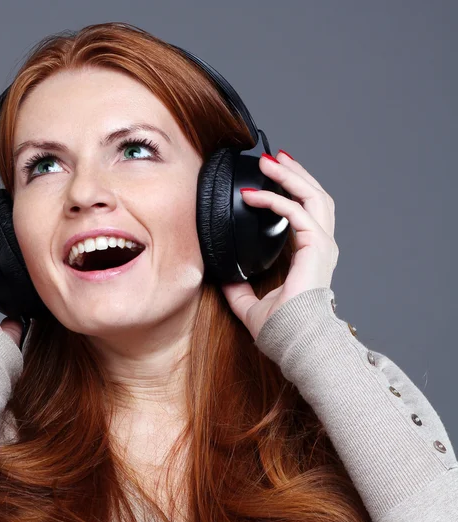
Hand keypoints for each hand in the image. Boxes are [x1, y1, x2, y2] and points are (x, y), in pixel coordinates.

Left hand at [222, 150, 338, 340]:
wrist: (293, 342)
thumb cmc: (282, 328)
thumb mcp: (250, 303)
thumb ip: (239, 288)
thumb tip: (221, 277)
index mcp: (310, 255)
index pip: (306, 212)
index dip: (292, 191)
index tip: (272, 176)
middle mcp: (320, 246)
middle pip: (315, 196)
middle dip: (294, 174)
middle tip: (273, 158)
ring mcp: (322, 246)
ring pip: (313, 197)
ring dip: (291, 176)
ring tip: (271, 161)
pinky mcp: (317, 248)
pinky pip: (297, 213)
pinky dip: (276, 200)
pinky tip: (255, 195)